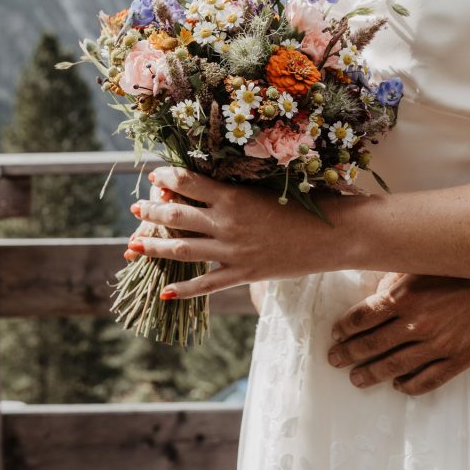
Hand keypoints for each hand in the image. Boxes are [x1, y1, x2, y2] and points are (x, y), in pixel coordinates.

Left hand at [126, 167, 329, 298]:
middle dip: (151, 212)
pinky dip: (184, 289)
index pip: (188, 183)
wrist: (335, 234)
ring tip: (133, 246)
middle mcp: (227, 223)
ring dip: (155, 246)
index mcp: (234, 196)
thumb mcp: (270, 187)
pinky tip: (165, 292)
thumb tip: (214, 180)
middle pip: (177, 215)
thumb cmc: (308, 203)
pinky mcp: (245, 274)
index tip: (154, 177)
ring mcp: (234, 251)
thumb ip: (240, 187)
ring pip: (183, 249)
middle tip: (135, 208)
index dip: (167, 179)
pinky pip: (208, 283)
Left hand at [327, 273, 469, 394]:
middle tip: (335, 359)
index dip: (345, 327)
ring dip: (371, 373)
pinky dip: (409, 385)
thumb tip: (376, 295)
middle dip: (349, 353)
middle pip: (371, 344)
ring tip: (356, 378)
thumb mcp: (423, 265)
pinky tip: (398, 385)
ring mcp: (438, 344)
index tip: (336, 333)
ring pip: (394, 366)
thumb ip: (397, 280)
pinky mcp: (459, 359)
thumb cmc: (465, 269)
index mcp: (404, 296)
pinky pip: (428, 379)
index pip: (362, 316)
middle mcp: (416, 323)